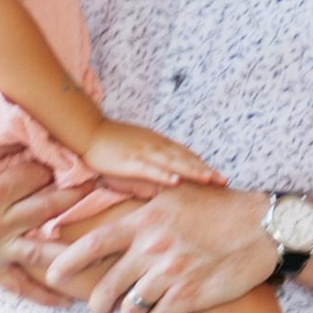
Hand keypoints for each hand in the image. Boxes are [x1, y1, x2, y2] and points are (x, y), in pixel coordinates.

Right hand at [0, 136, 113, 303]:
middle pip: (52, 208)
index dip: (62, 165)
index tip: (87, 159)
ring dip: (76, 249)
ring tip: (108, 250)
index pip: (39, 174)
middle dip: (83, 196)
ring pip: (43, 250)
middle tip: (116, 190)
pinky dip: (43, 294)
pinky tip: (68, 300)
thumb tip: (24, 130)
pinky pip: (18, 286)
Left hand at [42, 181, 275, 312]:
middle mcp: (153, 248)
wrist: (263, 229)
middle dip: (98, 302)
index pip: (94, 244)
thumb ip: (142, 200)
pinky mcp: (191, 295)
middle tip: (99, 307)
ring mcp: (172, 273)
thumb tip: (106, 192)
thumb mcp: (177, 195)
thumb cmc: (220, 209)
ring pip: (131, 309)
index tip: (51, 273)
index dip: (66, 261)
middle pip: (107, 285)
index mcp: (145, 222)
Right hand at [82, 118, 224, 195]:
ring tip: (209, 180)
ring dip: (192, 171)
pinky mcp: (129, 160)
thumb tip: (167, 175)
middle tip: (224, 181)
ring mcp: (143, 152)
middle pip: (185, 158)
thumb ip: (153, 161)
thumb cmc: (111, 143)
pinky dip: (163, 174)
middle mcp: (155, 146)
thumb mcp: (137, 149)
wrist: (88, 131)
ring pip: (173, 162)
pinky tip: (176, 181)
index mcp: (158, 143)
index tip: (218, 176)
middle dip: (205, 170)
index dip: (202, 165)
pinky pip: (150, 168)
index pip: (186, 154)